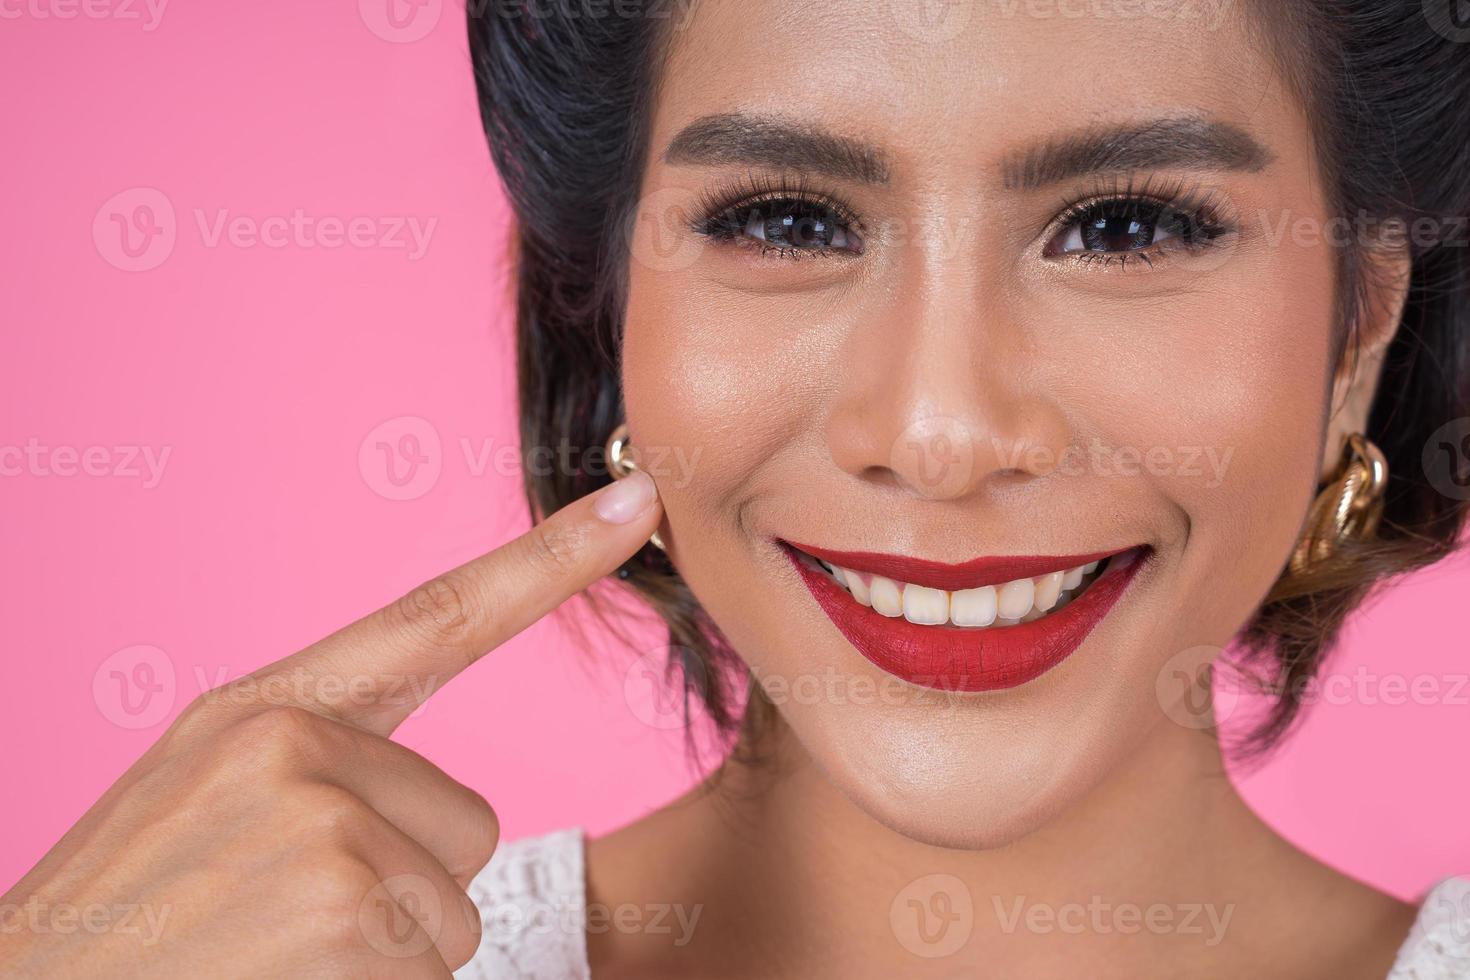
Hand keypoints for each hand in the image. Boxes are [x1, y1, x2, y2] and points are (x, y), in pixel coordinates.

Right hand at [0, 472, 661, 978]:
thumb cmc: (132, 925)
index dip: (548, 560)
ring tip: (273, 959)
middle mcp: (293, 743)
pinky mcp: (348, 905)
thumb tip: (446, 809)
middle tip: (283, 925)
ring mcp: (322, 819)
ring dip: (383, 954)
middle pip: (465, 819)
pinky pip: (438, 961)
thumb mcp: (205, 810)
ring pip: (454, 903)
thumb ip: (317, 770)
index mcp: (263, 712)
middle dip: (402, 887)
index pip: (435, 616)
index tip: (637, 497)